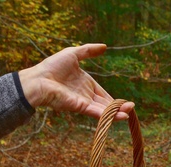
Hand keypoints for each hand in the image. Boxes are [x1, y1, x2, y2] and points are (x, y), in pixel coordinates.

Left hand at [18, 44, 133, 119]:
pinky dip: (108, 115)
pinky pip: (96, 111)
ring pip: (103, 109)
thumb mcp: (73, 54)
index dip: (113, 99)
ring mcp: (83, 102)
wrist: (38, 78)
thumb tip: (104, 46)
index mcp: (86, 84)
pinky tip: (120, 116)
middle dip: (119, 107)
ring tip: (128, 113)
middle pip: (105, 103)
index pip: (103, 94)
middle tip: (131, 108)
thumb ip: (88, 51)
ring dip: (116, 112)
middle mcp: (86, 95)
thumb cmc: (51, 67)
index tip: (125, 102)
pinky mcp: (79, 107)